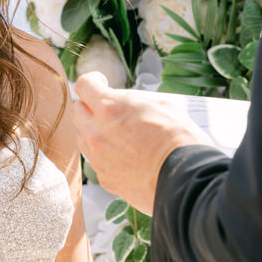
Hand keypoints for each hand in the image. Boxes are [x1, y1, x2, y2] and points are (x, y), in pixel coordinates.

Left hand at [71, 73, 211, 213]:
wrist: (185, 180)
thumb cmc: (179, 139)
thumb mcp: (162, 105)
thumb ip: (135, 100)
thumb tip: (126, 102)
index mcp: (110, 108)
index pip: (84, 85)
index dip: (93, 81)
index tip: (101, 83)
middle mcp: (96, 132)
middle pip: (76, 111)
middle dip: (90, 106)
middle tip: (108, 109)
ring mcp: (98, 158)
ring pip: (82, 137)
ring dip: (94, 131)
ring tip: (119, 134)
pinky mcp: (104, 178)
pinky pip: (96, 160)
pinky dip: (106, 155)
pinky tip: (127, 156)